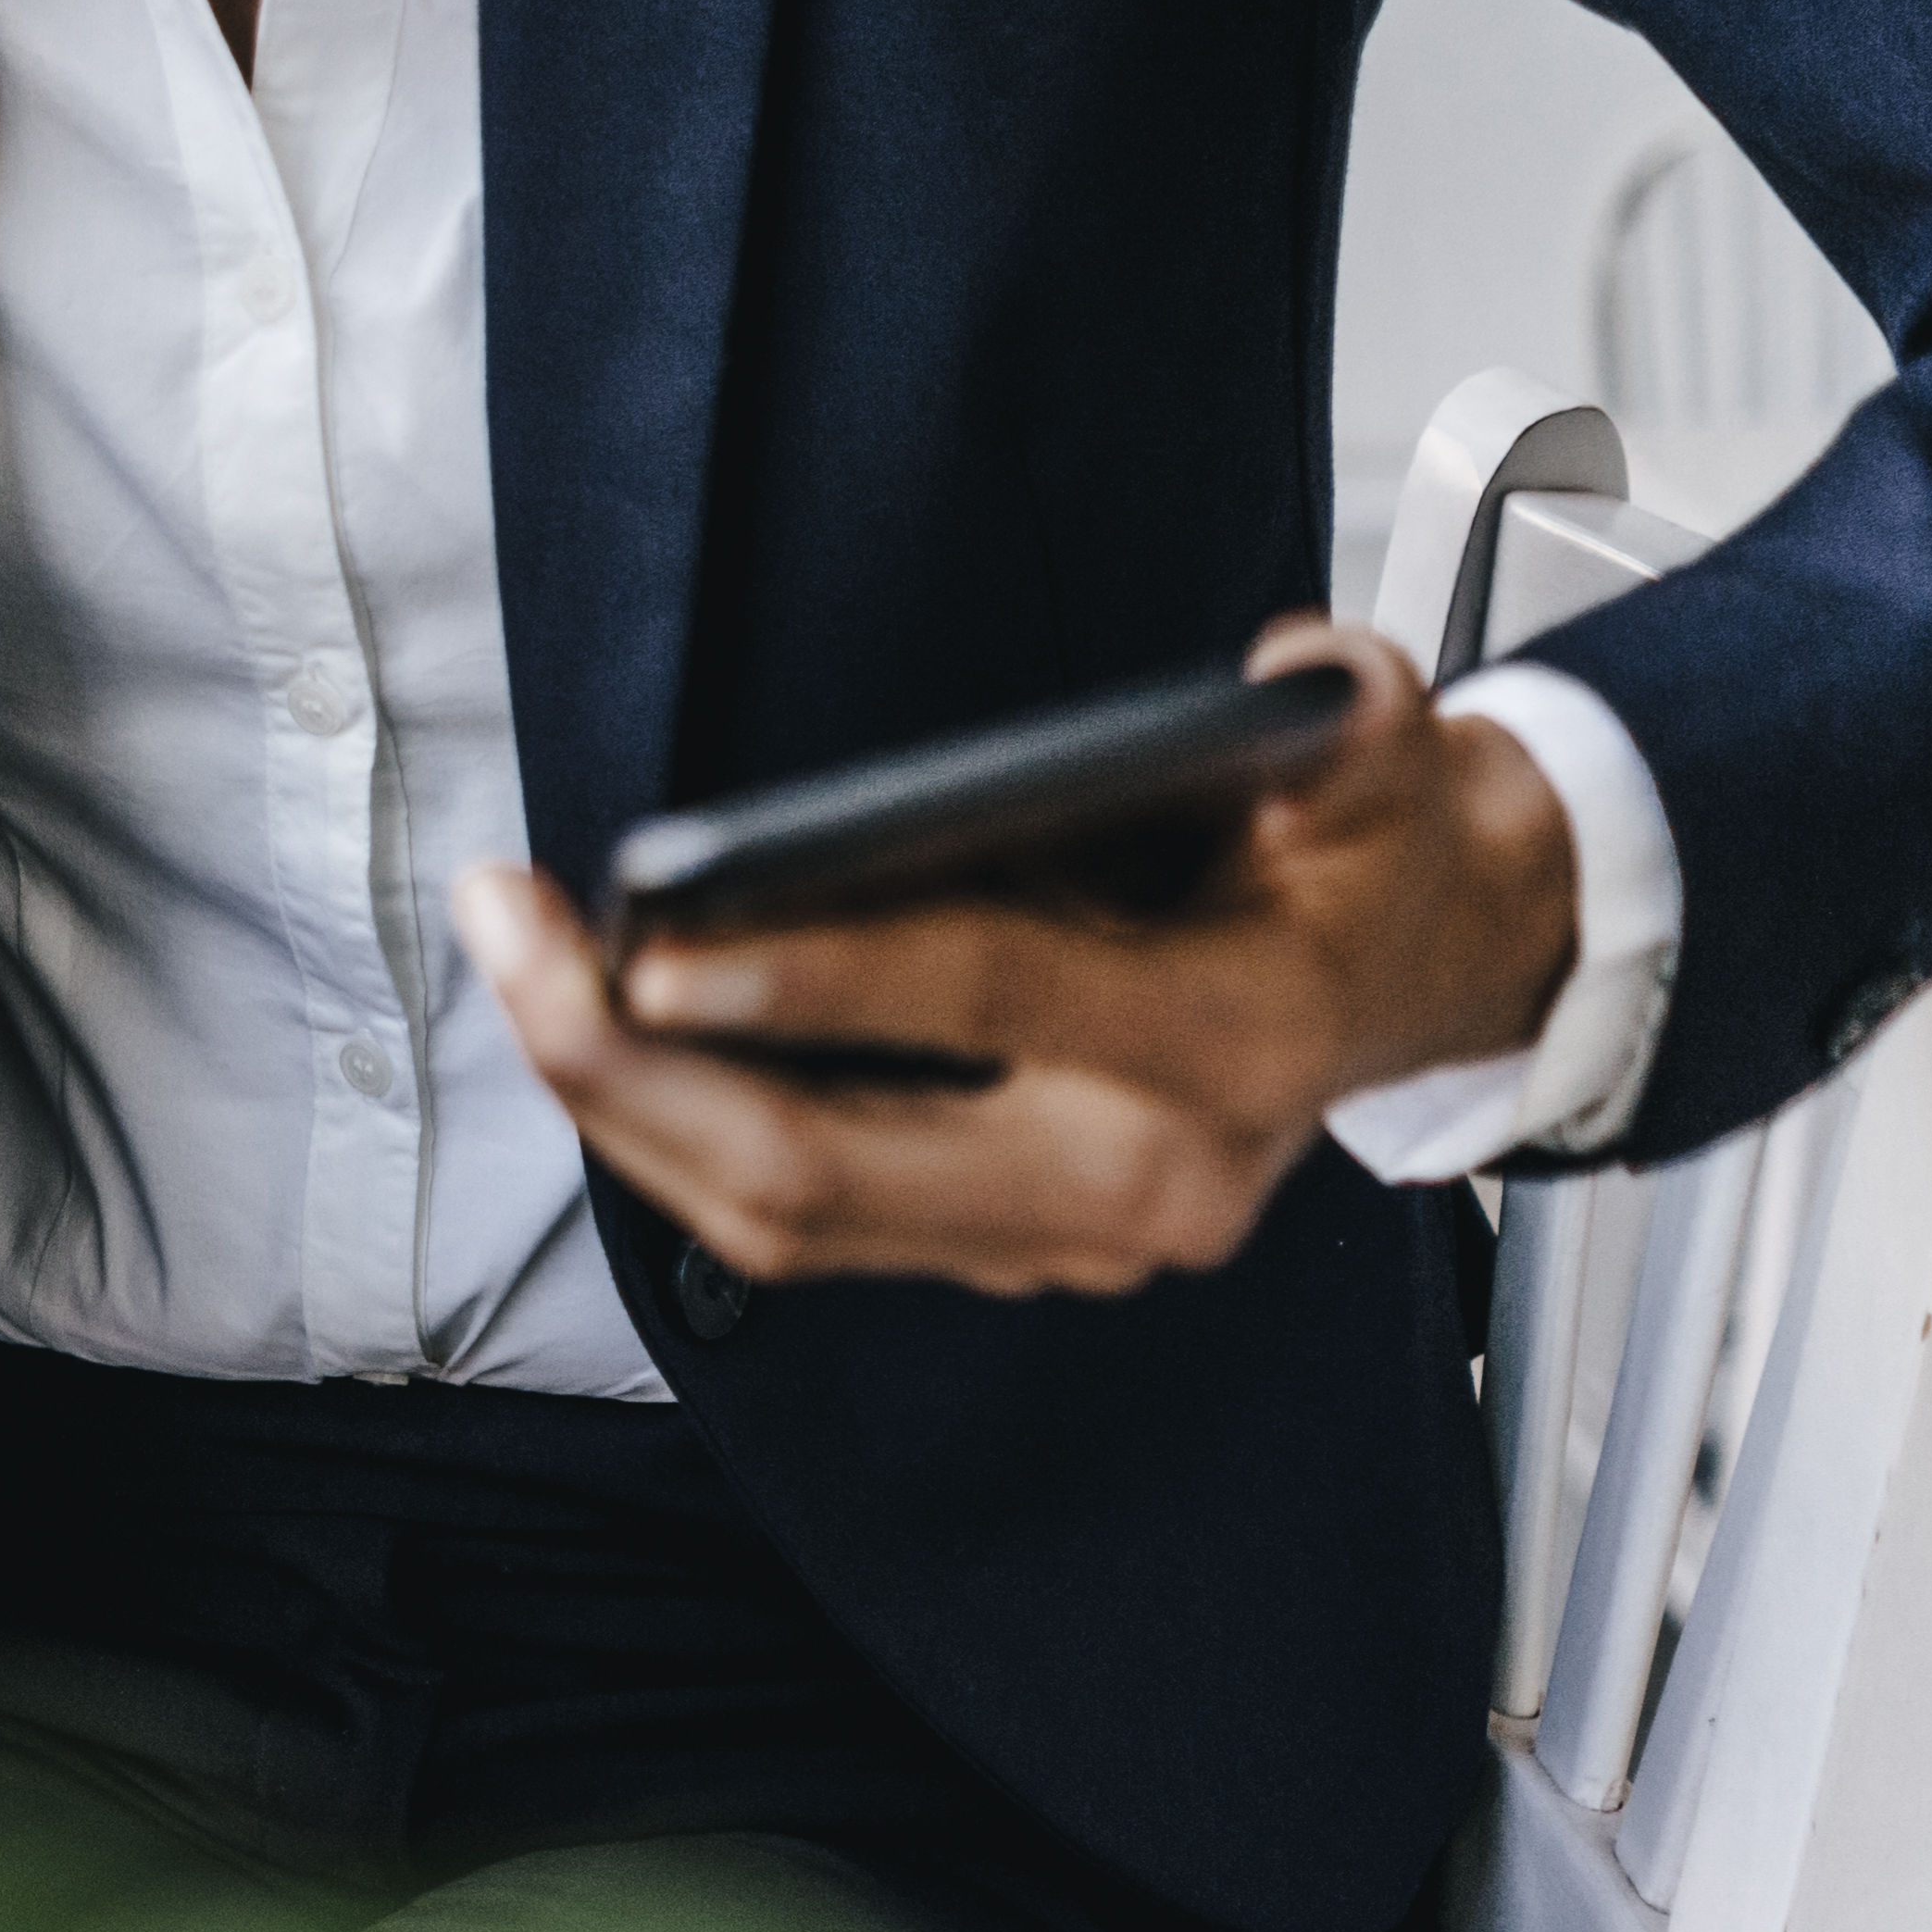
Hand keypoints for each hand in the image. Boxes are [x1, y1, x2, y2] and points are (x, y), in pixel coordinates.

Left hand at [442, 620, 1580, 1298]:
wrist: (1416, 978)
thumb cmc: (1365, 861)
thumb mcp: (1389, 754)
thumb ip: (1351, 713)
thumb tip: (1280, 681)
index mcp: (1228, 1045)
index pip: (987, 1001)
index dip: (811, 975)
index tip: (656, 938)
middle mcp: (1138, 1179)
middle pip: (822, 1172)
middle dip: (634, 1072)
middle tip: (515, 947)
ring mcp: (1063, 1240)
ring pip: (782, 1218)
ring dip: (625, 1107)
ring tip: (520, 969)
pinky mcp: (1003, 1250)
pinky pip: (801, 1219)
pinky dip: (679, 1132)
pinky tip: (599, 1035)